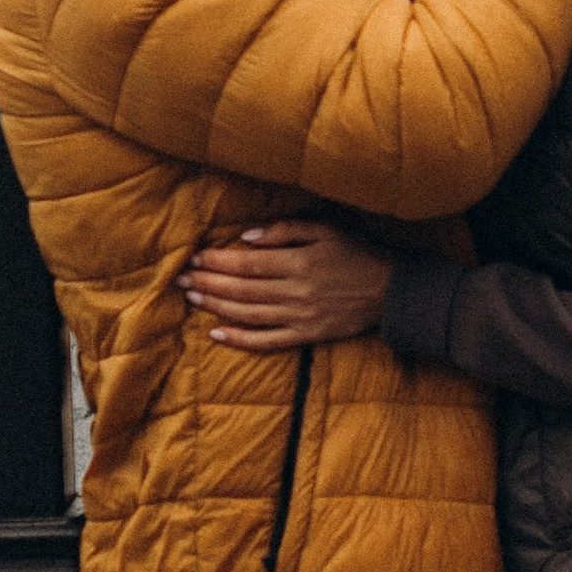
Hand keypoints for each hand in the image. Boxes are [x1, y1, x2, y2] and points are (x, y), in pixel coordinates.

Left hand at [182, 220, 391, 348]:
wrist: (391, 291)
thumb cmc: (358, 254)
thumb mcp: (327, 230)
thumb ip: (287, 230)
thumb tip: (248, 237)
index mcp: (299, 263)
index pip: (247, 263)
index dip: (217, 260)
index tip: (194, 256)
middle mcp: (295, 292)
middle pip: (241, 289)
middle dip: (207, 281)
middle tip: (180, 277)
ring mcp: (299, 317)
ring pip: (247, 314)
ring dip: (216, 306)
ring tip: (192, 296)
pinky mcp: (306, 335)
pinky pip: (267, 341)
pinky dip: (240, 339)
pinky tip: (216, 333)